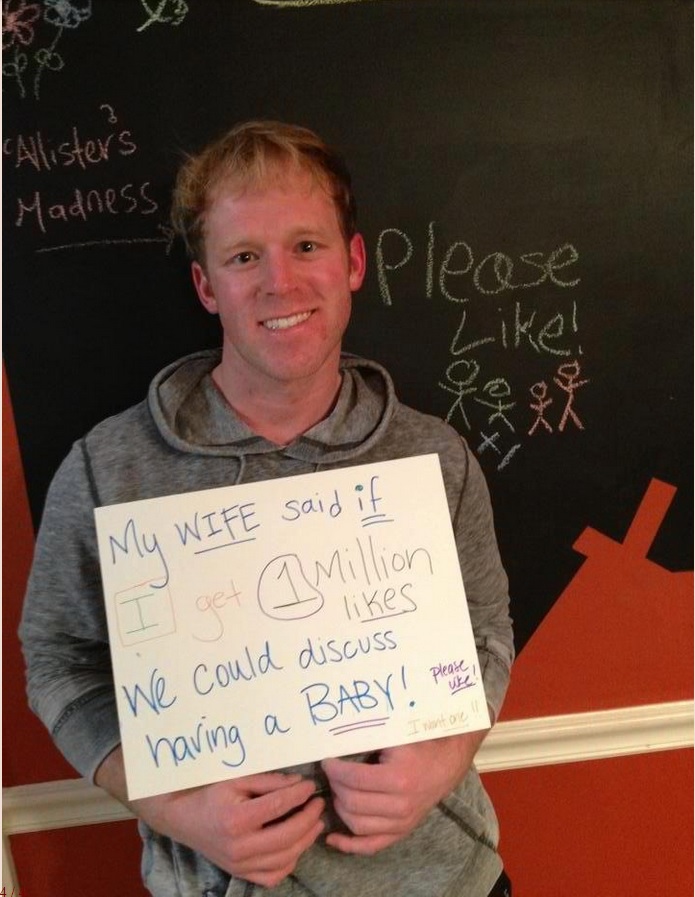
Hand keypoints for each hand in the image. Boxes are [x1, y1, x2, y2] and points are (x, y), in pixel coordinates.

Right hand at [136, 772, 324, 886]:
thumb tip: (299, 783)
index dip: (299, 795)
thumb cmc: (211, 795)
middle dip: (308, 818)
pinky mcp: (241, 874)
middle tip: (319, 804)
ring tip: (315, 823)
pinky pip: (273, 876)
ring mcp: (240, 865)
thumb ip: (269, 782)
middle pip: (286, 836)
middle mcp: (239, 846)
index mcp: (236, 818)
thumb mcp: (237, 780)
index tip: (311, 786)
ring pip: (284, 859)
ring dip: (305, 840)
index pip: (277, 806)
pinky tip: (297, 844)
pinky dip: (290, 862)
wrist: (184, 819)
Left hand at [321, 731, 484, 855]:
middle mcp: (400, 805)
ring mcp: (401, 823)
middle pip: (353, 803)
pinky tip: (331, 838)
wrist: (444, 766)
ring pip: (357, 825)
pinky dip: (349, 845)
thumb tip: (336, 740)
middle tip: (332, 775)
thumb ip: (368, 739)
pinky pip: (370, 846)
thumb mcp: (395, 738)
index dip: (335, 771)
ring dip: (340, 809)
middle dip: (336, 787)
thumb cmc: (417, 747)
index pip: (355, 780)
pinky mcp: (400, 832)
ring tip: (337, 793)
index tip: (327, 762)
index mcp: (398, 778)